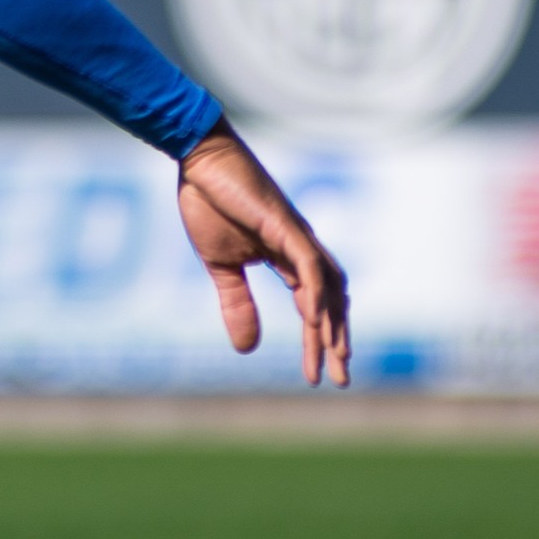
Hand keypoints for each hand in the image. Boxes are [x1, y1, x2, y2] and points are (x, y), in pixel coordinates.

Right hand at [176, 118, 349, 386]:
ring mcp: (295, 234)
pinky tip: (313, 320)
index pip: (313, 305)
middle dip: (337, 340)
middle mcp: (300, 247)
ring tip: (336, 357)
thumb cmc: (208, 201)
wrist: (197, 158)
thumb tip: (248, 350)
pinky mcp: (283, 223)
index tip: (315, 377)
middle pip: (332, 300)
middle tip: (341, 380)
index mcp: (286, 256)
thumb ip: (237, 303)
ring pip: (328, 285)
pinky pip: (307, 263)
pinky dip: (315, 292)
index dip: (317, 340)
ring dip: (334, 322)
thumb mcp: (221, 265)